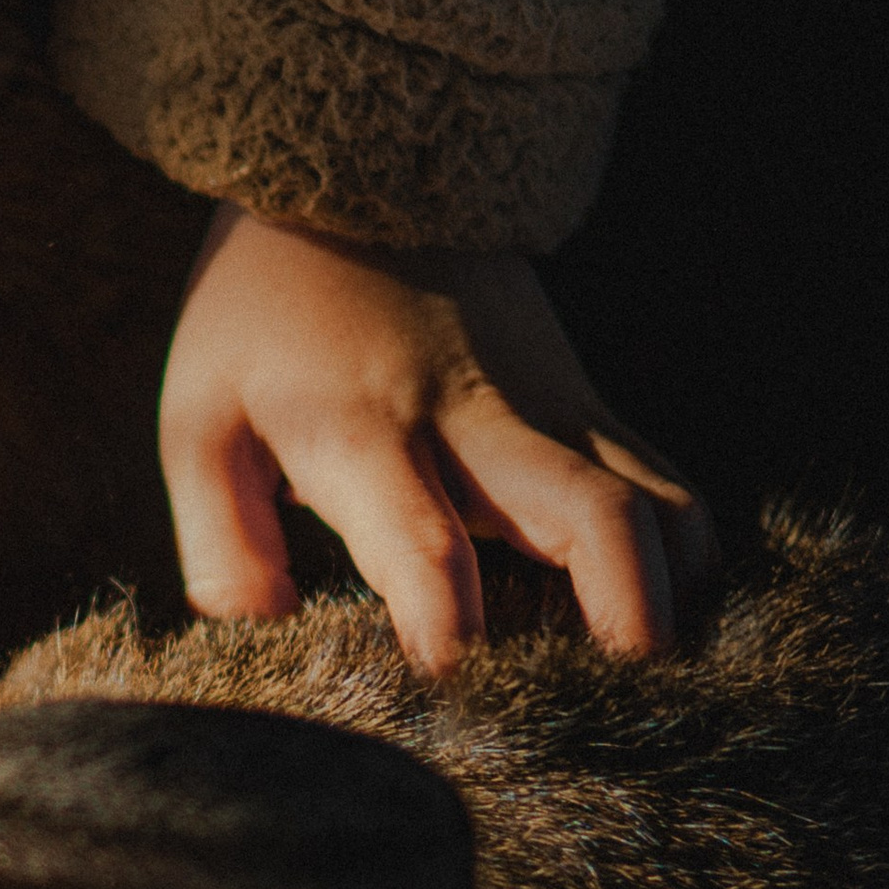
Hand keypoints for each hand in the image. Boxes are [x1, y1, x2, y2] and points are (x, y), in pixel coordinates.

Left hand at [160, 209, 713, 669]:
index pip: (428, 550)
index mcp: (366, 433)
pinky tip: (665, 624)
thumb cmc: (263, 316)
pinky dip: (686, 561)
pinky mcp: (590, 402)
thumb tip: (260, 638)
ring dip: (676, 598)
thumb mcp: (202, 417)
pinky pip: (669, 486)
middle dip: (627, 626)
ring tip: (656, 687)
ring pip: (662, 503)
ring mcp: (553, 407)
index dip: (451, 638)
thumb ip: (222, 542)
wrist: (355, 172)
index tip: (454, 704)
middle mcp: (480, 421)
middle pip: (599, 520)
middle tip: (619, 716)